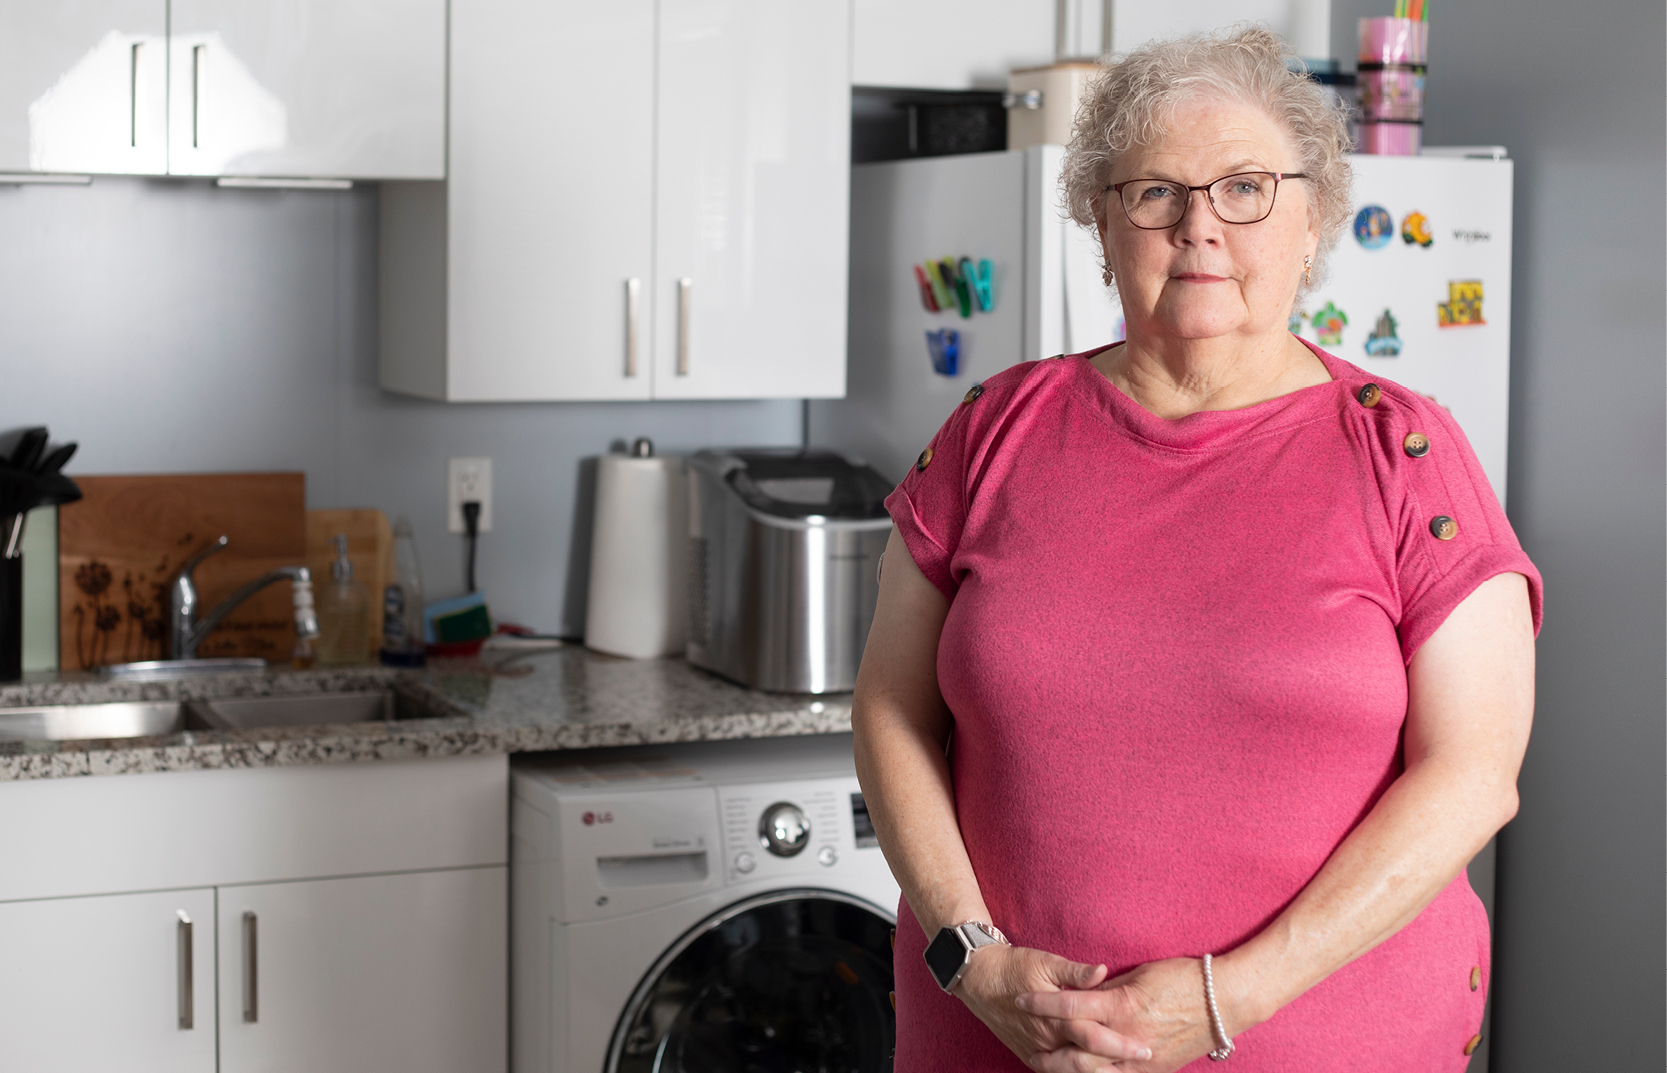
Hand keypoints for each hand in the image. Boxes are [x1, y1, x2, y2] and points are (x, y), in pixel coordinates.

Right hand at [953, 943, 1153, 1071]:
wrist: (977, 977)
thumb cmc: (1014, 966)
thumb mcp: (1045, 961)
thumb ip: (1076, 972)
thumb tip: (1103, 971)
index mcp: (1056, 1017)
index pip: (1095, 1037)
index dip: (1122, 1044)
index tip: (1146, 1046)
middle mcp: (1048, 1039)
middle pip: (1089, 1062)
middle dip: (1118, 1065)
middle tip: (1145, 1062)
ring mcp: (1037, 1050)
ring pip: (1072, 1071)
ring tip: (1124, 1072)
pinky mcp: (1029, 1053)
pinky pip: (1056, 1071)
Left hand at [1016, 957, 1225, 1072]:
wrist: (1225, 1000)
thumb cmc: (1183, 978)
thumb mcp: (1140, 974)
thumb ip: (1107, 988)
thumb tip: (1082, 991)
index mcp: (1122, 1005)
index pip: (1070, 1006)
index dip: (1041, 1004)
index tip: (1020, 999)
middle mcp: (1128, 1037)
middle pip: (1076, 1051)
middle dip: (1049, 1052)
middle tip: (1028, 1047)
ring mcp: (1143, 1059)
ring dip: (1067, 1072)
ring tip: (1046, 1067)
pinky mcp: (1155, 1071)